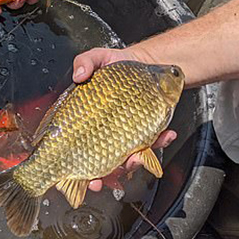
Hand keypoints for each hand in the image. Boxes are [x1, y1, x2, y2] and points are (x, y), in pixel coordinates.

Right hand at [72, 47, 177, 190]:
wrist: (147, 64)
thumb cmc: (118, 64)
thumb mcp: (98, 57)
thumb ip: (85, 61)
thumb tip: (78, 76)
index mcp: (85, 120)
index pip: (74, 148)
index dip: (73, 168)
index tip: (77, 176)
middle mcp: (103, 132)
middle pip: (97, 162)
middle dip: (99, 177)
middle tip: (100, 181)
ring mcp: (125, 135)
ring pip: (126, 159)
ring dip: (132, 163)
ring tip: (137, 156)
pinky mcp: (146, 132)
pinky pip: (153, 144)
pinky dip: (160, 143)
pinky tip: (165, 135)